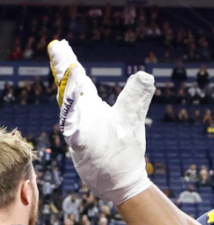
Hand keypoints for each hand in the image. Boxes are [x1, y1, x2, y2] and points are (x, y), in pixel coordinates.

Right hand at [48, 40, 153, 205]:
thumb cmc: (125, 149)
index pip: (80, 81)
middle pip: (70, 89)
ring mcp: (82, 132)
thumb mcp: (132, 118)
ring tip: (71, 72)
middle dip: (64, 69)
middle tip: (57, 48)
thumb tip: (146, 75)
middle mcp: (84, 117)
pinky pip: (75, 135)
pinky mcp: (85, 149)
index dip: (70, 63)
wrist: (124, 180)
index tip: (60, 44)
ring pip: (71, 109)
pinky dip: (73, 123)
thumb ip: (137, 97)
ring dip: (70, 92)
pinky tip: (73, 112)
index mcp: (93, 108)